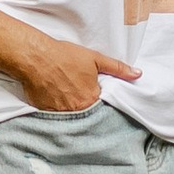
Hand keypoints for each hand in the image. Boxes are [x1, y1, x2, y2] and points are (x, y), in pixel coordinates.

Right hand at [15, 37, 140, 115]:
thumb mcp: (95, 59)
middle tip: (78, 95)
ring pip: (71, 117)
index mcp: (91, 98)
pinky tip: (55, 101)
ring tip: (67, 97)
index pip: (101, 108)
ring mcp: (60, 113)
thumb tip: (138, 74)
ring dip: (71, 110)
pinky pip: (54, 117)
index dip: (100, 102)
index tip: (96, 97)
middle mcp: (77, 110)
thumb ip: (117, 68)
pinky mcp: (45, 113)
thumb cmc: (64, 56)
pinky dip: (56, 112)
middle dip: (85, 108)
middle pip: (86, 114)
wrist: (36, 57)